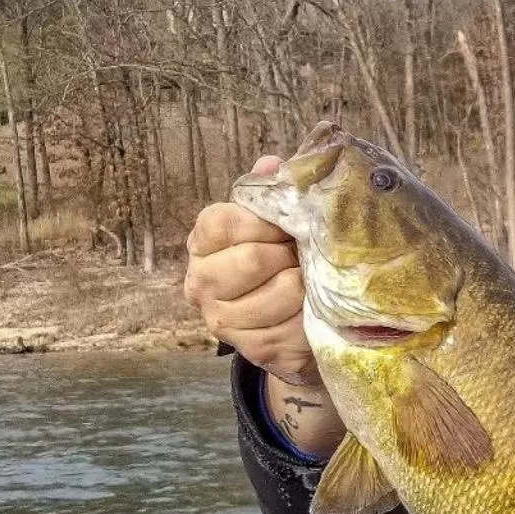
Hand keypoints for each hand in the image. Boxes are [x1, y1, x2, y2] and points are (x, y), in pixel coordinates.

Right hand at [183, 155, 319, 387]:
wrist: (291, 325)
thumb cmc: (281, 260)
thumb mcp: (274, 222)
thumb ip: (271, 192)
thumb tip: (271, 164)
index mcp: (202, 243)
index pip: (223, 222)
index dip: (263, 222)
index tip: (286, 227)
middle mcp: (201, 282)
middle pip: (251, 258)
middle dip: (289, 254)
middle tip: (303, 256)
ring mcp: (223, 320)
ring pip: (280, 292)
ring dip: (306, 285)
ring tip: (311, 281)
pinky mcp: (254, 349)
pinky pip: (294, 326)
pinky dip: (312, 315)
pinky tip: (313, 310)